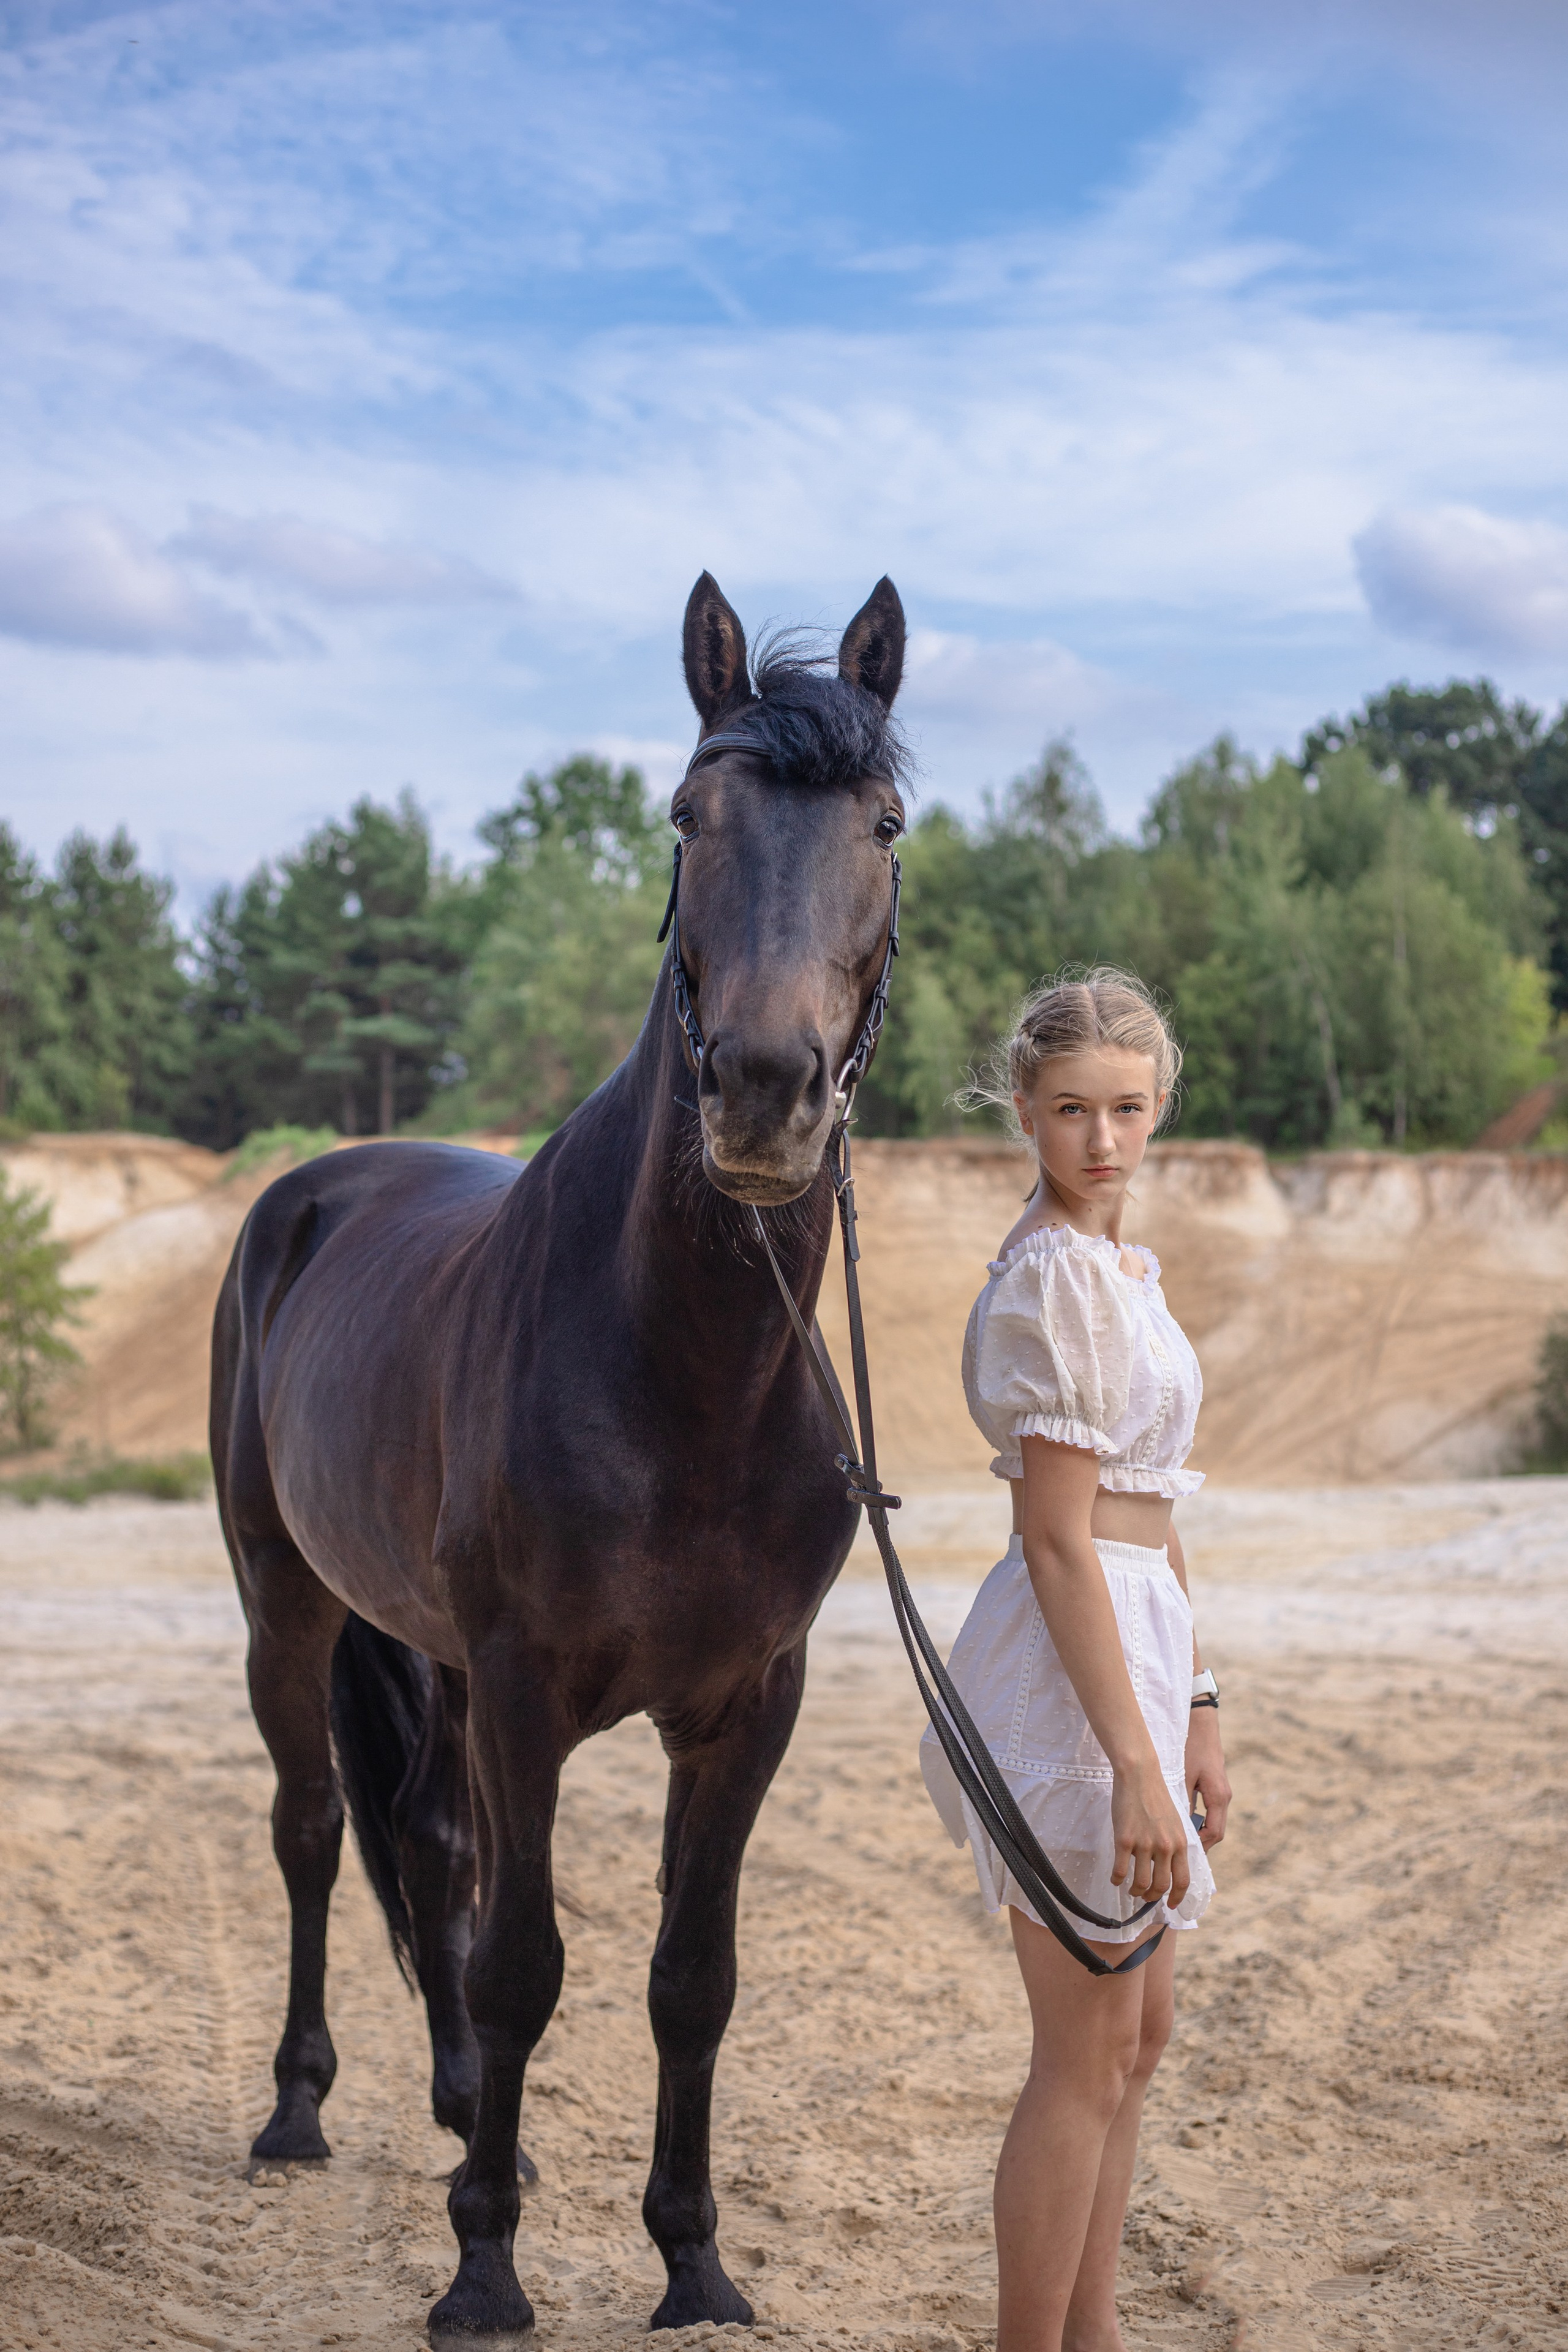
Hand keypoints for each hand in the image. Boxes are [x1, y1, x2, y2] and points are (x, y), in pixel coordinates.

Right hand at [1110, 1758, 1190, 1908]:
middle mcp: (1165, 1847)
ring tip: (1131, 1889)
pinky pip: (1120, 1870)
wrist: (1139, 1774)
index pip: (1182, 1880)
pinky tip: (1115, 1879)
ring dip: (1135, 1892)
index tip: (1171, 1905)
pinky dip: (1117, 1879)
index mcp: (1180, 1842)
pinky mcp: (1124, 1839)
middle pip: (1161, 1886)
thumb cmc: (1156, 1795)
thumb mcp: (1175, 1820)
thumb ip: (1174, 1843)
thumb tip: (1170, 1864)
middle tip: (1145, 1897)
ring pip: (1141, 1883)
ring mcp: (1144, 1844)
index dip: (1177, 1897)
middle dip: (1153, 1897)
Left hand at [1186, 1708, 1230, 1850]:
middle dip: (1200, 1844)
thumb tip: (1176, 1828)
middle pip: (1216, 1831)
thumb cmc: (1190, 1746)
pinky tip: (1182, 1822)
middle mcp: (1224, 1797)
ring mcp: (1221, 1792)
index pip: (1214, 1832)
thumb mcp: (1183, 1775)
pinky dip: (1199, 1821)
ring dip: (1200, 1833)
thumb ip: (1182, 1801)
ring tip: (1180, 1843)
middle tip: (1181, 1855)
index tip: (1183, 1855)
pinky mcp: (1215, 1786)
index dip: (1200, 1846)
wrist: (1200, 1723)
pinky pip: (1210, 1811)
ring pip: (1213, 1822)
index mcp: (1218, 1796)